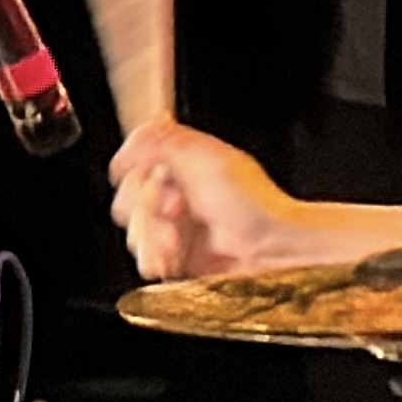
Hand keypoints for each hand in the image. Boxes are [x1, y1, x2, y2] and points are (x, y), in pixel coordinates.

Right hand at [107, 121, 298, 278]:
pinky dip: (154, 258)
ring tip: (175, 240)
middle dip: (145, 207)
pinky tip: (170, 257)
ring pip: (134, 229)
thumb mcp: (206, 160)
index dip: (137, 172)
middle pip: (128, 196)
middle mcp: (176, 192)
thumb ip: (162, 143)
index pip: (135, 160)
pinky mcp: (176, 255)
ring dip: (151, 236)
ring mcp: (175, 225)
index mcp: (182, 162)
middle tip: (174, 209)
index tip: (153, 180)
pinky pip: (146, 256)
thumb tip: (130, 142)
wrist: (272, 249)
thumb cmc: (254, 204)